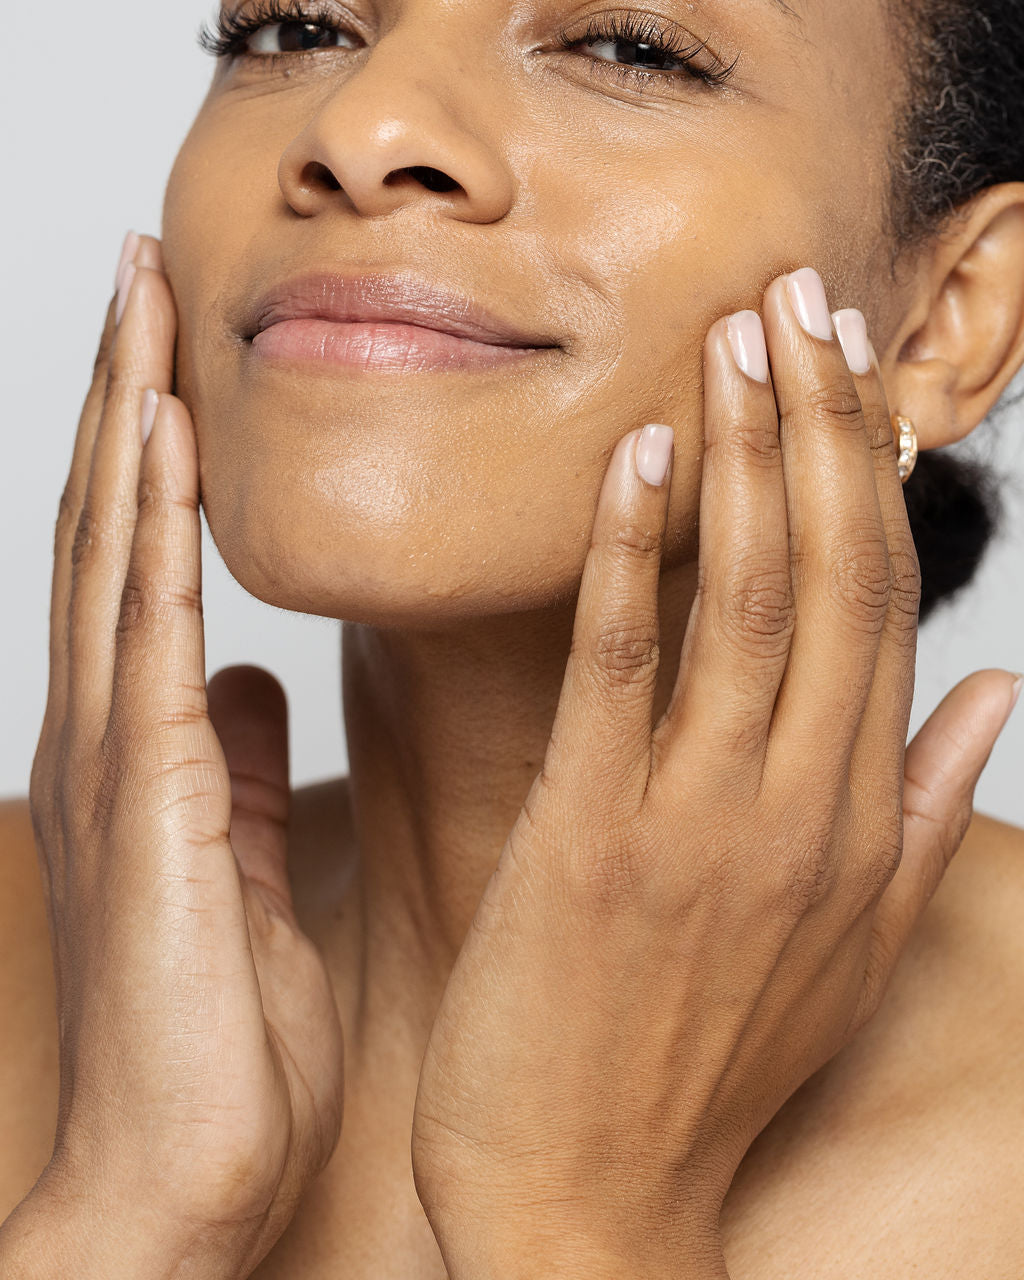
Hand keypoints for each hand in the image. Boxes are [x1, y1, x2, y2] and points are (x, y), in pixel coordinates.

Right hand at [21, 236, 343, 1275]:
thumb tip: (252, 690)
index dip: (155, 453)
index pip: (146, 564)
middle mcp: (116, 733)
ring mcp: (120, 760)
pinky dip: (146, 524)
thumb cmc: (218, 1041)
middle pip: (113, 529)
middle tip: (146, 275)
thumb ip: (236, 772)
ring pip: (112, 551)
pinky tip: (160, 432)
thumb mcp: (244, 871)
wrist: (179, 1182)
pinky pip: (148, 630)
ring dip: (125, 419)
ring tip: (142, 302)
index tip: (180, 352)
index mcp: (150, 749)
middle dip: (127, 394)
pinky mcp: (149, 799)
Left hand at [410, 270, 1020, 1278]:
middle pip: (825, 573)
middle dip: (816, 425)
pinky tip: (642, 458)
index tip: (851, 369)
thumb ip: (923, 809)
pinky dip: (634, 554)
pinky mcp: (593, 834)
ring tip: (738, 336)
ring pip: (741, 598)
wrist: (591, 1196)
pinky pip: (621, 666)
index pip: (881, 606)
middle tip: (796, 299)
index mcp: (855, 819)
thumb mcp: (848, 945)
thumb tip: (996, 691)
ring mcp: (698, 818)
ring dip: (743, 454)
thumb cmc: (704, 1061)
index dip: (870, 475)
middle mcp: (796, 802)